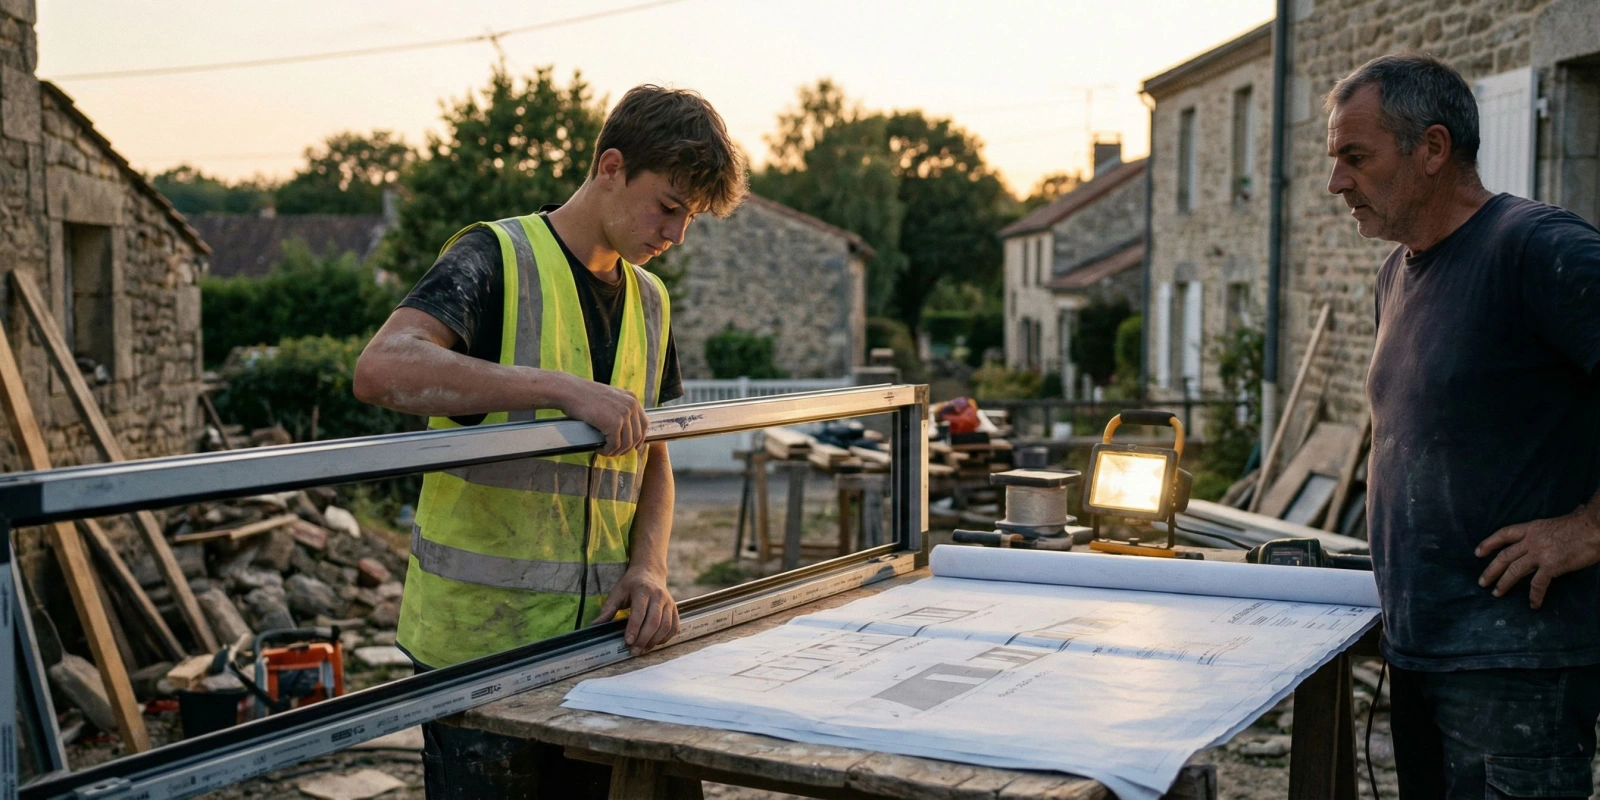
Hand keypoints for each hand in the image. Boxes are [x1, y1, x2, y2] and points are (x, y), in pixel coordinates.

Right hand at [556, 375, 647, 456]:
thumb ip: (620, 409)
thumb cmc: (584, 396)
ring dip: (616, 451)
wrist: (571, 391)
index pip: (644, 423)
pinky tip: (599, 448)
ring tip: (605, 451)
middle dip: (626, 448)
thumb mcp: (610, 398)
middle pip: (637, 436)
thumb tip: (625, 430)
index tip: (634, 447)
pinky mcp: (614, 424)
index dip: (640, 438)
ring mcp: (624, 414)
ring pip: (626, 443)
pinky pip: (614, 445)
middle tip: (614, 452)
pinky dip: (607, 450)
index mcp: (632, 398)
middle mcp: (631, 405)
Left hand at [589, 566, 678, 655]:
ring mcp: (669, 602)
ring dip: (654, 641)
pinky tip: (654, 643)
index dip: (634, 628)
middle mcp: (659, 595)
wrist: (650, 572)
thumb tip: (594, 626)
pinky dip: (665, 638)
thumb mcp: (617, 593)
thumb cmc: (631, 584)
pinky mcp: (675, 609)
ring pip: (666, 626)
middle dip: (644, 639)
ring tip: (642, 650)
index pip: (639, 611)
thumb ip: (608, 610)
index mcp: (643, 590)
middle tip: (634, 651)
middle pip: (654, 621)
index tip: (627, 641)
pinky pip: (674, 627)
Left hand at [1476, 505, 1599, 608]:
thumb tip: (1573, 511)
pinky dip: (1534, 596)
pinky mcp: (1551, 566)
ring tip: (1496, 593)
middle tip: (1482, 582)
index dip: (1489, 543)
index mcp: (1532, 528)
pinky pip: (1538, 584)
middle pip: (1504, 556)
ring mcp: (1539, 554)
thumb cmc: (1583, 523)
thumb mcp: (1561, 520)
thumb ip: (1556, 525)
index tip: (1478, 553)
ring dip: (1503, 583)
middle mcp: (1531, 540)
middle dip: (1491, 570)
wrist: (1594, 527)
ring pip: (1514, 571)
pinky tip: (1533, 604)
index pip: (1504, 534)